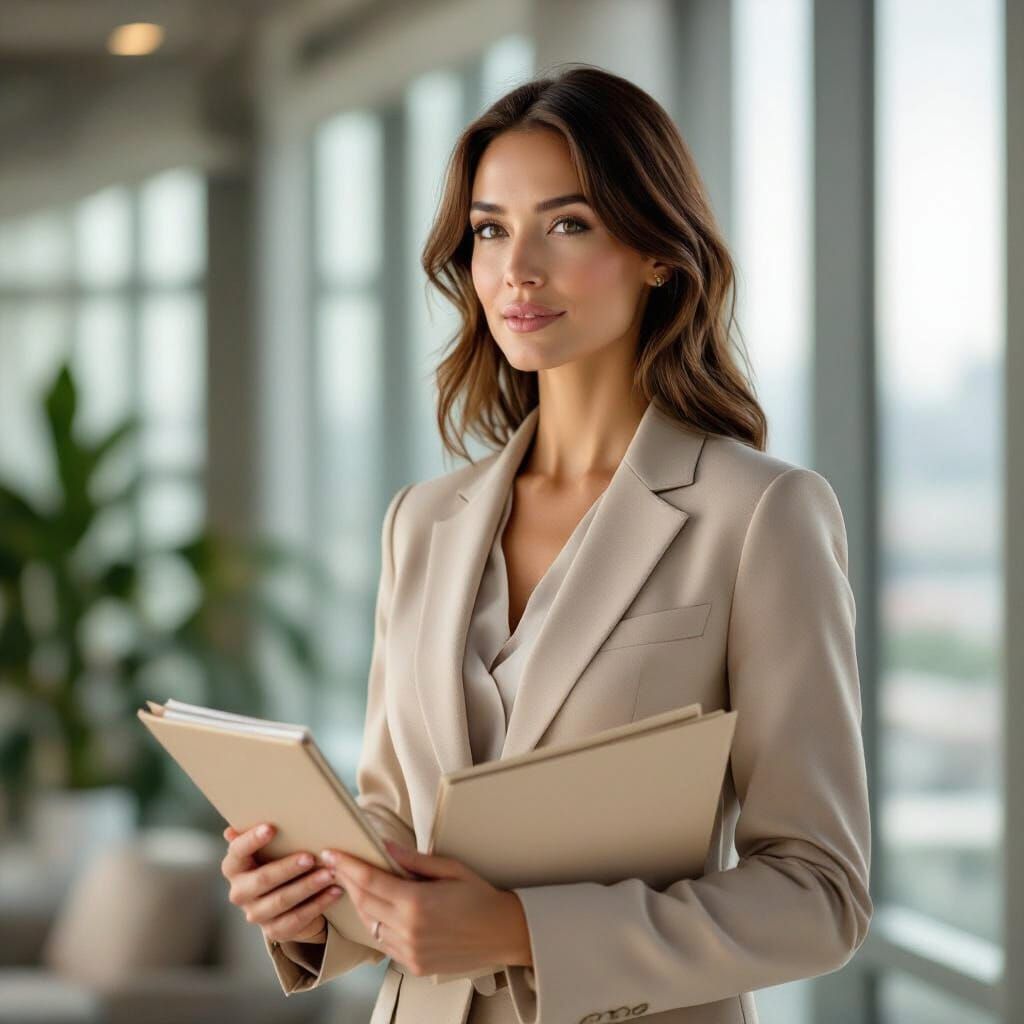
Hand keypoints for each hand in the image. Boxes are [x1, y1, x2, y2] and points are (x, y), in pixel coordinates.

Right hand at [220, 822, 344, 944]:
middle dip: (288, 868)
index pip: (237, 852)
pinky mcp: (274, 930)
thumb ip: (255, 836)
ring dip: (308, 886)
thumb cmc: (276, 861)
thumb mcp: (269, 847)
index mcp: (234, 867)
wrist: (285, 900)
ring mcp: (255, 914)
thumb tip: (231, 830)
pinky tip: (335, 891)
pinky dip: (318, 904)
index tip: (271, 827)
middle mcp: (239, 892)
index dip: (252, 840)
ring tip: (330, 873)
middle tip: (310, 857)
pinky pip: (297, 919)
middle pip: (262, 879)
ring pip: (282, 900)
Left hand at [323, 839, 530, 976]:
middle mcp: (409, 930)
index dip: (347, 866)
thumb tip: (386, 846)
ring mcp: (409, 951)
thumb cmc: (481, 897)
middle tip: (336, 864)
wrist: (504, 933)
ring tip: (355, 884)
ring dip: (360, 903)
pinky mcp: (413, 965)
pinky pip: (383, 943)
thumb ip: (414, 860)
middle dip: (347, 881)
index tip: (331, 854)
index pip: (369, 880)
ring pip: (370, 925)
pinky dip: (376, 924)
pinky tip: (378, 909)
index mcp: (417, 902)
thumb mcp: (451, 868)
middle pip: (364, 902)